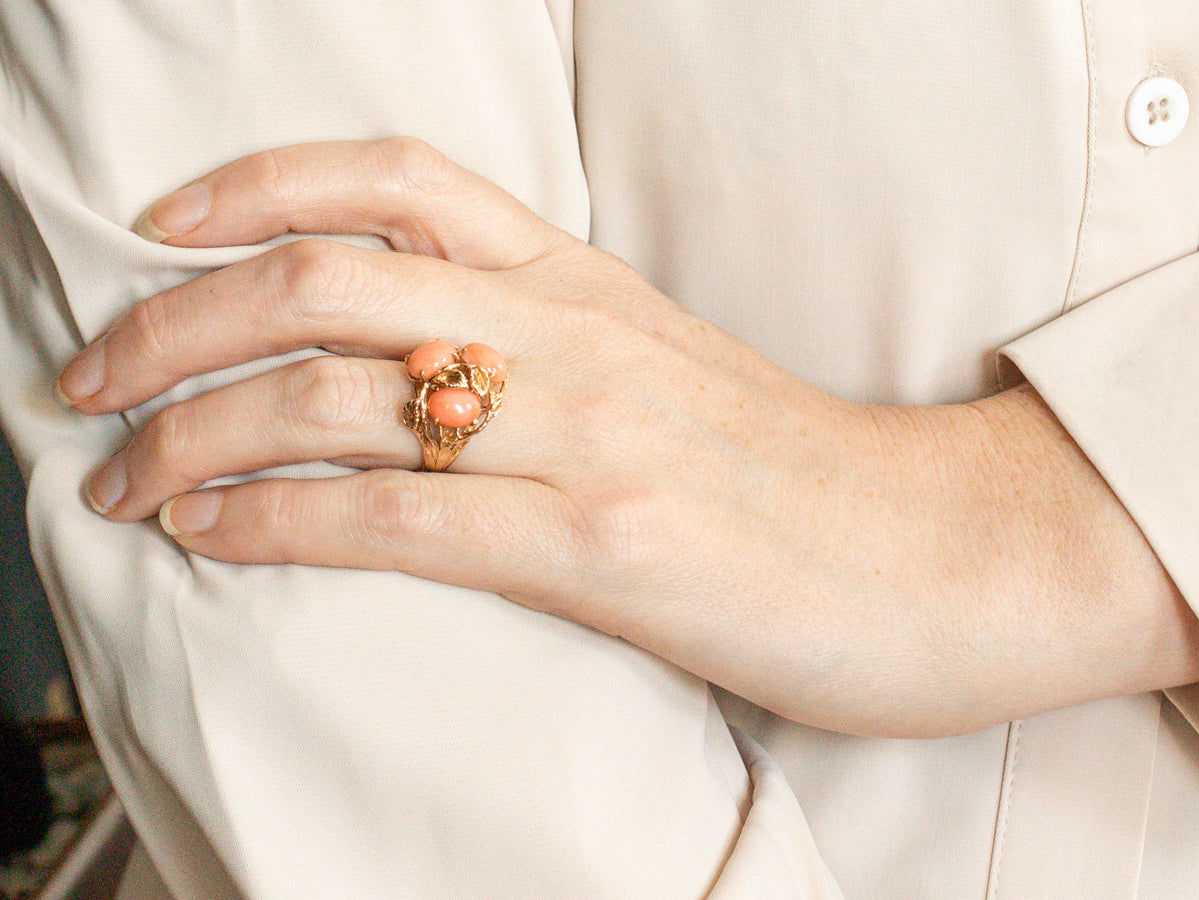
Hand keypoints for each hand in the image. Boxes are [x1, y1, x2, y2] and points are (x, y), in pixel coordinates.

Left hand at [57, 139, 1198, 736]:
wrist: (930, 552)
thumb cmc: (792, 472)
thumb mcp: (663, 371)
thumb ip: (550, 350)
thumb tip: (419, 374)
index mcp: (586, 284)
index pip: (397, 181)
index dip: (257, 183)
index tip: (163, 223)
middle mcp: (573, 338)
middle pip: (324, 284)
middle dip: (173, 321)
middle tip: (88, 375)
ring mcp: (585, 436)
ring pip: (334, 399)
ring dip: (193, 433)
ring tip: (118, 478)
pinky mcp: (600, 546)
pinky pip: (395, 517)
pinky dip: (275, 519)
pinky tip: (207, 530)